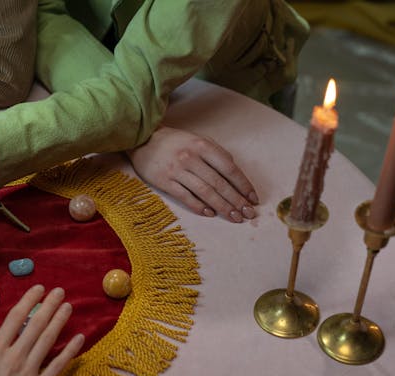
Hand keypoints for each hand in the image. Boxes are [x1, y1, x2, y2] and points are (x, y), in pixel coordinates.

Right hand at [0, 285, 84, 375]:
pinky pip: (58, 366)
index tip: (38, 289)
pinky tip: (79, 338)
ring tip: (68, 307)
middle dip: (49, 306)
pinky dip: (70, 351)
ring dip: (59, 321)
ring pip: (48, 341)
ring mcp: (29, 372)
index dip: (29, 301)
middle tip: (59, 291)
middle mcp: (15, 356)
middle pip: (36, 325)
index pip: (16, 318)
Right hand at [127, 126, 258, 221]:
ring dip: (222, 206)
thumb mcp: (197, 139)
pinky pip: (185, 196)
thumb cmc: (174, 141)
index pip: (229, 168)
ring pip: (205, 192)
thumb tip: (234, 172)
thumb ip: (216, 153)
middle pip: (219, 183)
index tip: (252, 198)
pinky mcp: (164, 181)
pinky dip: (199, 206)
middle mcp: (191, 158)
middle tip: (247, 214)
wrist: (142, 140)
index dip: (243, 185)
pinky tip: (210, 214)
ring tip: (234, 217)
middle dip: (236, 200)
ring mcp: (177, 170)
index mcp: (202, 146)